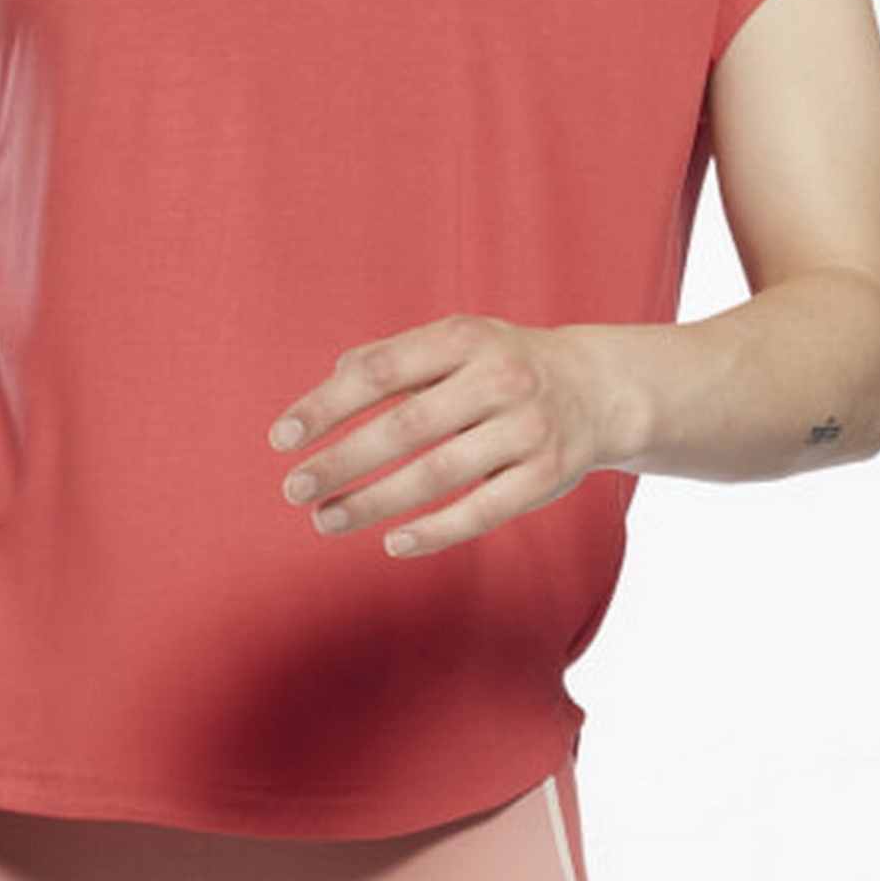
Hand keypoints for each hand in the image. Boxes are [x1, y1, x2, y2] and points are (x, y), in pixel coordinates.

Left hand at [268, 314, 630, 558]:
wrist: (598, 387)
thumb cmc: (499, 364)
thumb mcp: (452, 341)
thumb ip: (391, 358)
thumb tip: (328, 384)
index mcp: (464, 338)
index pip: (380, 371)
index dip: (326, 405)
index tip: (281, 438)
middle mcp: (500, 379)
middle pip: (406, 427)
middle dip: (342, 461)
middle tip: (295, 487)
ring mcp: (528, 429)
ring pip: (438, 474)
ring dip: (374, 502)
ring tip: (326, 518)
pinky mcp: (547, 475)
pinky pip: (482, 511)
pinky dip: (434, 531)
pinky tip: (391, 542)